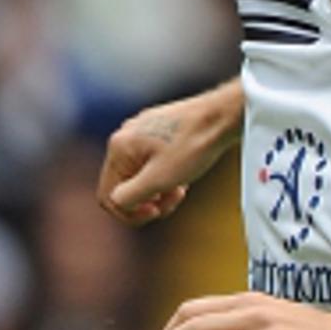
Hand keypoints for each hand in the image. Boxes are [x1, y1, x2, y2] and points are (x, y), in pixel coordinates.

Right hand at [97, 80, 241, 225]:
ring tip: (180, 189)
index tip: (157, 212)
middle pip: (125, 186)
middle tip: (174, 201)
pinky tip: (184, 176)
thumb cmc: (193, 145)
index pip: (108, 196)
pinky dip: (165, 176)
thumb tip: (117, 202)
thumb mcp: (158, 180)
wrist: (222, 116)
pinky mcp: (159, 130)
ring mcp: (142, 131)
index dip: (130, 213)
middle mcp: (125, 136)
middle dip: (147, 201)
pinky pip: (152, 163)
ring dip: (158, 190)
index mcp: (119, 147)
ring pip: (140, 176)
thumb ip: (128, 197)